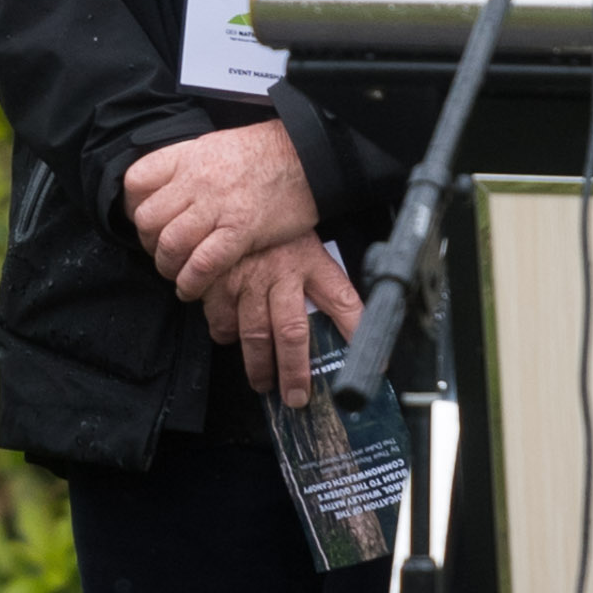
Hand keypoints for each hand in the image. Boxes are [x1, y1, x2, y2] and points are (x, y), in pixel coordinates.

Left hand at [123, 122, 320, 303]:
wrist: (307, 153)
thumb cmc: (263, 153)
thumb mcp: (215, 145)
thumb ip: (187, 166)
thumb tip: (166, 190)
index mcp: (186, 156)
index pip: (136, 181)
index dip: (131, 207)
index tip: (141, 222)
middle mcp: (196, 180)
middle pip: (147, 218)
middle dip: (148, 243)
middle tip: (161, 253)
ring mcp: (217, 205)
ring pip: (170, 243)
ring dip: (167, 266)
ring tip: (176, 274)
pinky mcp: (241, 229)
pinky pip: (203, 262)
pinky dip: (191, 281)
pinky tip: (191, 289)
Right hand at [198, 237, 365, 401]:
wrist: (230, 195)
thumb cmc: (273, 227)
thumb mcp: (305, 241)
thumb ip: (317, 277)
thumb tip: (339, 318)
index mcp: (312, 262)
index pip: (343, 301)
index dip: (358, 333)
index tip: (374, 364)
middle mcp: (282, 273)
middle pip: (292, 332)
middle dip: (295, 371)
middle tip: (297, 397)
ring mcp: (248, 280)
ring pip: (255, 335)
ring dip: (260, 367)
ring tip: (264, 384)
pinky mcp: (218, 283)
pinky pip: (222, 323)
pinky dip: (226, 336)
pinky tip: (231, 338)